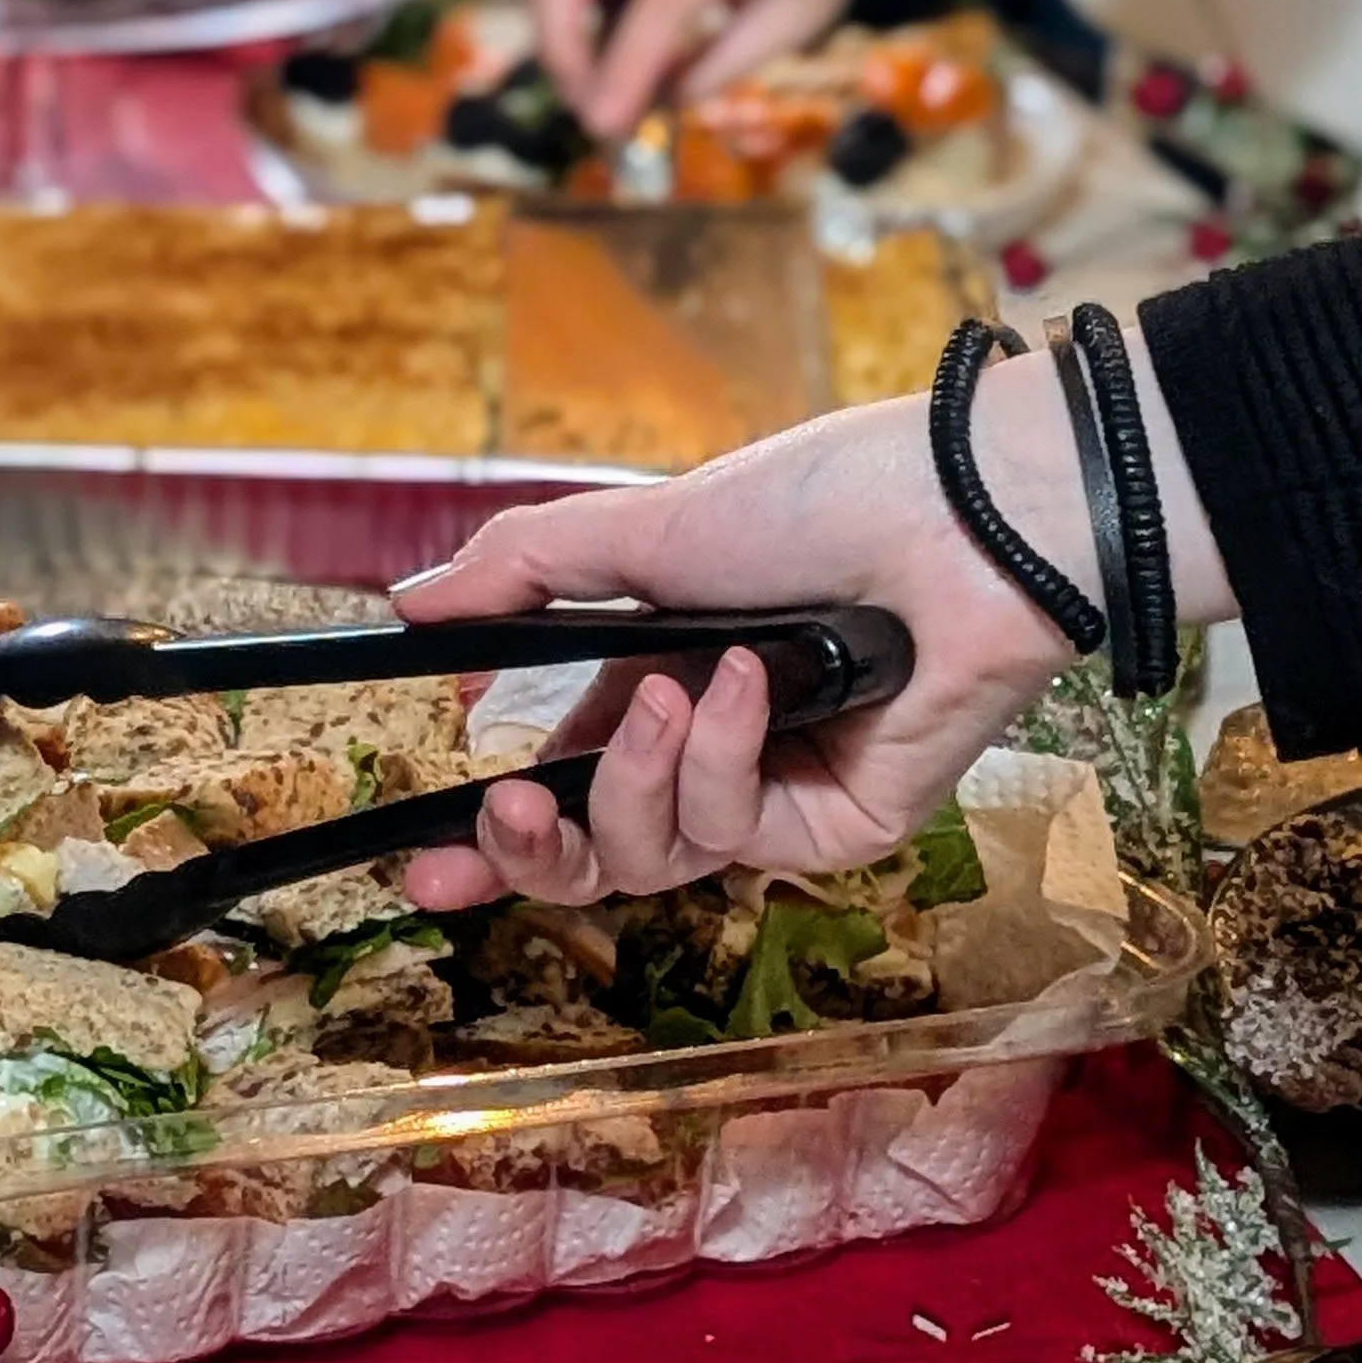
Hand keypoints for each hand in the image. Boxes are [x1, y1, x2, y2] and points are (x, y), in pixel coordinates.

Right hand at [394, 341, 1230, 912]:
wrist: (949, 516)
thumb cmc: (816, 501)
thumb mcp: (643, 527)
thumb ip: (524, 571)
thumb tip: (412, 603)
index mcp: (657, 690)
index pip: (561, 792)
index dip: (491, 840)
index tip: (421, 861)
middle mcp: (713, 755)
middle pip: (596, 860)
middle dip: (534, 851)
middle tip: (504, 809)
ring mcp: (779, 796)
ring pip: (655, 857)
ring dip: (638, 776)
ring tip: (668, 690)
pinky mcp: (842, 829)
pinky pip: (736, 834)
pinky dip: (720, 756)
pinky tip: (740, 682)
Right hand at [536, 0, 857, 145]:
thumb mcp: (797, 18)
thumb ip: (725, 61)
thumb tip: (656, 105)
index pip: (660, 3)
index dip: (625, 66)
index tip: (603, 127)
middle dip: (559, 40)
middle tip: (587, 106)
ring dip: (558, 36)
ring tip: (596, 95)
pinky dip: (572, 27)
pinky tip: (609, 66)